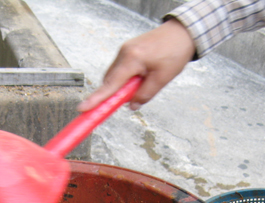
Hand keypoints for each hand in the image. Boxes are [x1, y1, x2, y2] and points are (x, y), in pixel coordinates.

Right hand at [77, 18, 195, 111]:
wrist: (182, 32)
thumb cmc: (175, 51)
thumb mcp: (162, 78)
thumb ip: (145, 94)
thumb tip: (131, 105)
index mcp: (131, 59)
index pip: (110, 84)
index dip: (96, 99)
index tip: (82, 108)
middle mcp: (124, 53)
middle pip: (110, 81)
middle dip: (117, 93)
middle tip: (133, 98)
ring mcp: (125, 50)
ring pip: (116, 76)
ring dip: (124, 85)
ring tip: (146, 81)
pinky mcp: (128, 50)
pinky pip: (121, 69)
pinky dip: (127, 78)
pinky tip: (143, 76)